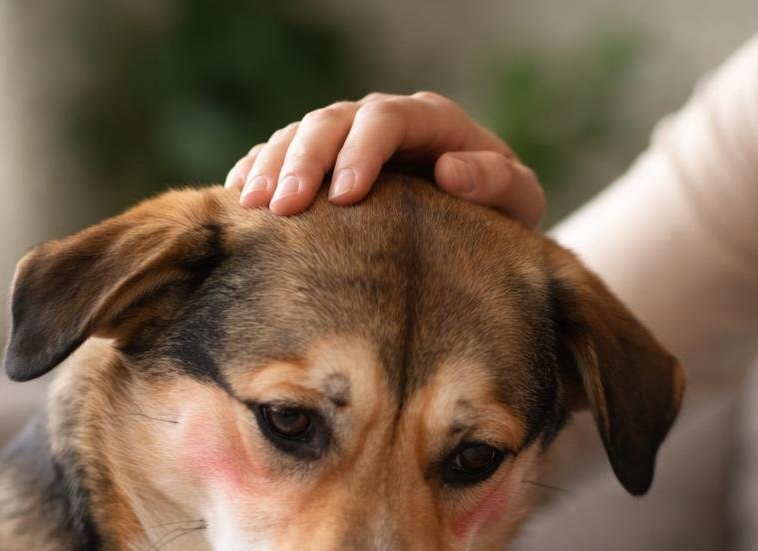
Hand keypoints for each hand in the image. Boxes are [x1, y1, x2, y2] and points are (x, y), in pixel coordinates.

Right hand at [225, 91, 545, 228]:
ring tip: (254, 206)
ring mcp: (349, 138)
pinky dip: (257, 170)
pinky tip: (238, 198)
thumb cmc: (503, 215)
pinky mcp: (324, 162)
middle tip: (284, 208)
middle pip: (331, 121)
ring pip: (298, 133)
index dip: (361, 152)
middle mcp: (382, 120)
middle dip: (304, 160)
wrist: (483, 224)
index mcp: (430, 120)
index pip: (385, 120)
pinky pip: (281, 153)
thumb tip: (451, 170)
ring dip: (271, 166)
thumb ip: (497, 181)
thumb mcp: (518, 200)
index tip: (344, 197)